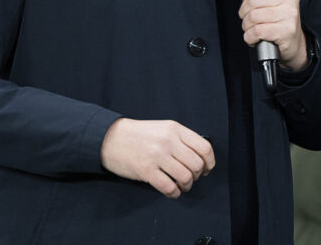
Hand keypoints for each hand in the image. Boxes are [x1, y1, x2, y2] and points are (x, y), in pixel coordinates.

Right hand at [100, 118, 214, 197]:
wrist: (111, 138)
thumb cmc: (139, 134)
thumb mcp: (164, 128)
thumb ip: (181, 139)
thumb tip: (200, 156)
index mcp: (175, 129)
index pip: (204, 147)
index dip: (209, 162)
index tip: (207, 169)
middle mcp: (168, 141)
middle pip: (197, 164)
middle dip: (198, 175)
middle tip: (192, 178)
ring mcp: (157, 156)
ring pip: (185, 177)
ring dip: (186, 185)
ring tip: (182, 185)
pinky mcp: (146, 171)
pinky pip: (168, 187)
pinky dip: (174, 193)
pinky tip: (171, 191)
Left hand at [224, 0, 307, 70]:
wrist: (292, 41)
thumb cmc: (275, 17)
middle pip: (251, 0)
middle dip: (244, 13)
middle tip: (251, 18)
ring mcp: (290, 13)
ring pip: (253, 16)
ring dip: (247, 27)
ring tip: (254, 28)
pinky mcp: (287, 30)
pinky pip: (257, 31)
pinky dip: (250, 37)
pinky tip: (256, 37)